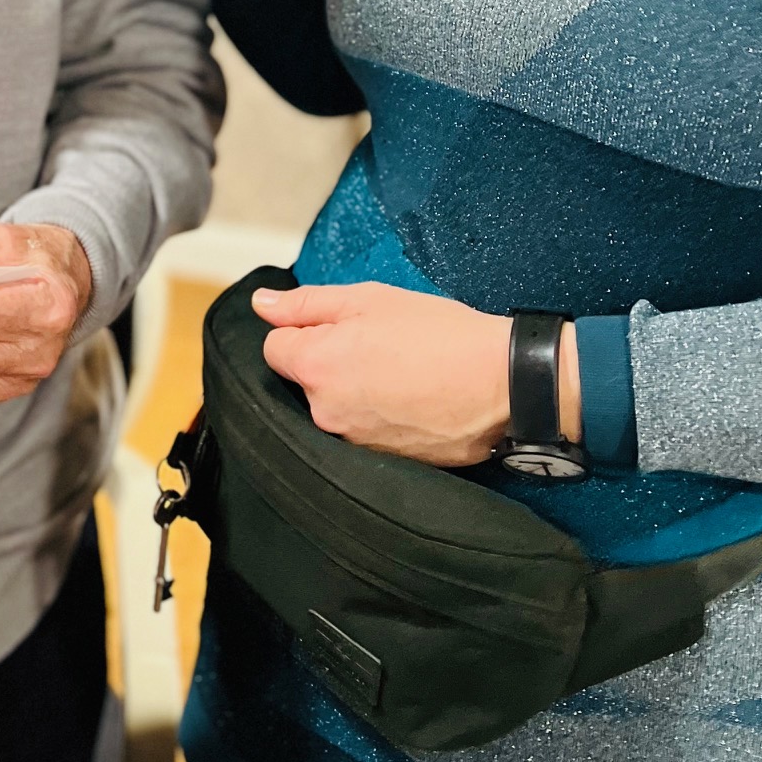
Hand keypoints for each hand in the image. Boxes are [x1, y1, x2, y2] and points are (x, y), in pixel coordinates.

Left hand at [251, 281, 580, 467]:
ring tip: (401, 371)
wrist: (500, 383)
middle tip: (379, 344)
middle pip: (305, 380)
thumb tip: (261, 304)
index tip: (341, 326)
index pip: (274, 348)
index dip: (304, 330)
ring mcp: (352, 441)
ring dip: (355, 389)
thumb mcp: (369, 299)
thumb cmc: (437, 333)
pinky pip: (364, 431)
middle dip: (330, 361)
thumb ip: (306, 303)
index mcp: (315, 366)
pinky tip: (411, 398)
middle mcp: (324, 411)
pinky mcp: (381, 461)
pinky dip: (379, 415)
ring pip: (335, 406)